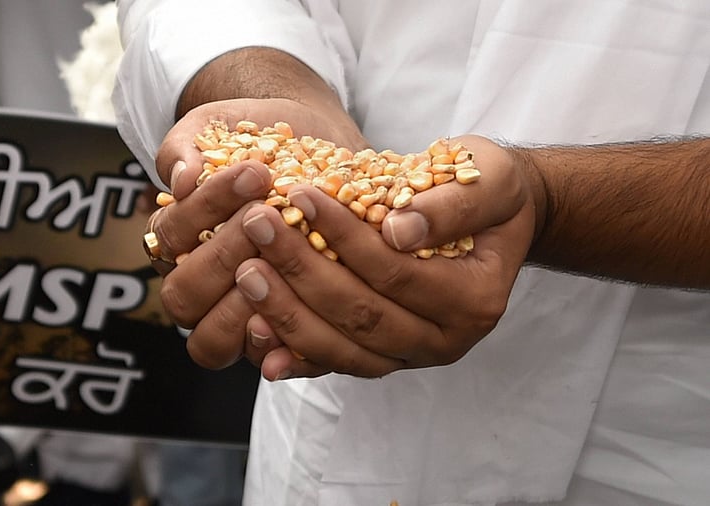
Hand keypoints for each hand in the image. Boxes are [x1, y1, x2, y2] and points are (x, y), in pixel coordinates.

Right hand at [145, 98, 367, 367]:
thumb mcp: (215, 126)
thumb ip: (186, 147)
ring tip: (289, 256)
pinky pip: (269, 360)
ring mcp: (236, 315)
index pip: (170, 239)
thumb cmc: (255, 136)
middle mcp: (199, 285)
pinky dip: (283, 348)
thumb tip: (180, 181)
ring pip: (213, 340)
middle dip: (224, 255)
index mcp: (175, 241)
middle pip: (184, 296)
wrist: (312, 143)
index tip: (253, 172)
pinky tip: (311, 311)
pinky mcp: (279, 332)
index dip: (205, 210)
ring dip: (248, 301)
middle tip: (267, 215)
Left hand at [234, 135, 537, 379]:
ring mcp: (411, 357)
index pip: (395, 273)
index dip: (343, 236)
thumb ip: (451, 207)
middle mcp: (444, 341)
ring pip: (341, 348)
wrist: (496, 224)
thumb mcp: (490, 182)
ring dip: (287, 313)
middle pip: (361, 315)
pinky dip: (294, 353)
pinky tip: (255, 336)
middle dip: (302, 270)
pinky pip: (333, 363)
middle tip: (256, 225)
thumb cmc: (491, 194)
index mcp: (474, 302)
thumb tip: (397, 231)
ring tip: (245, 270)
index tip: (300, 194)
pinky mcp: (383, 359)